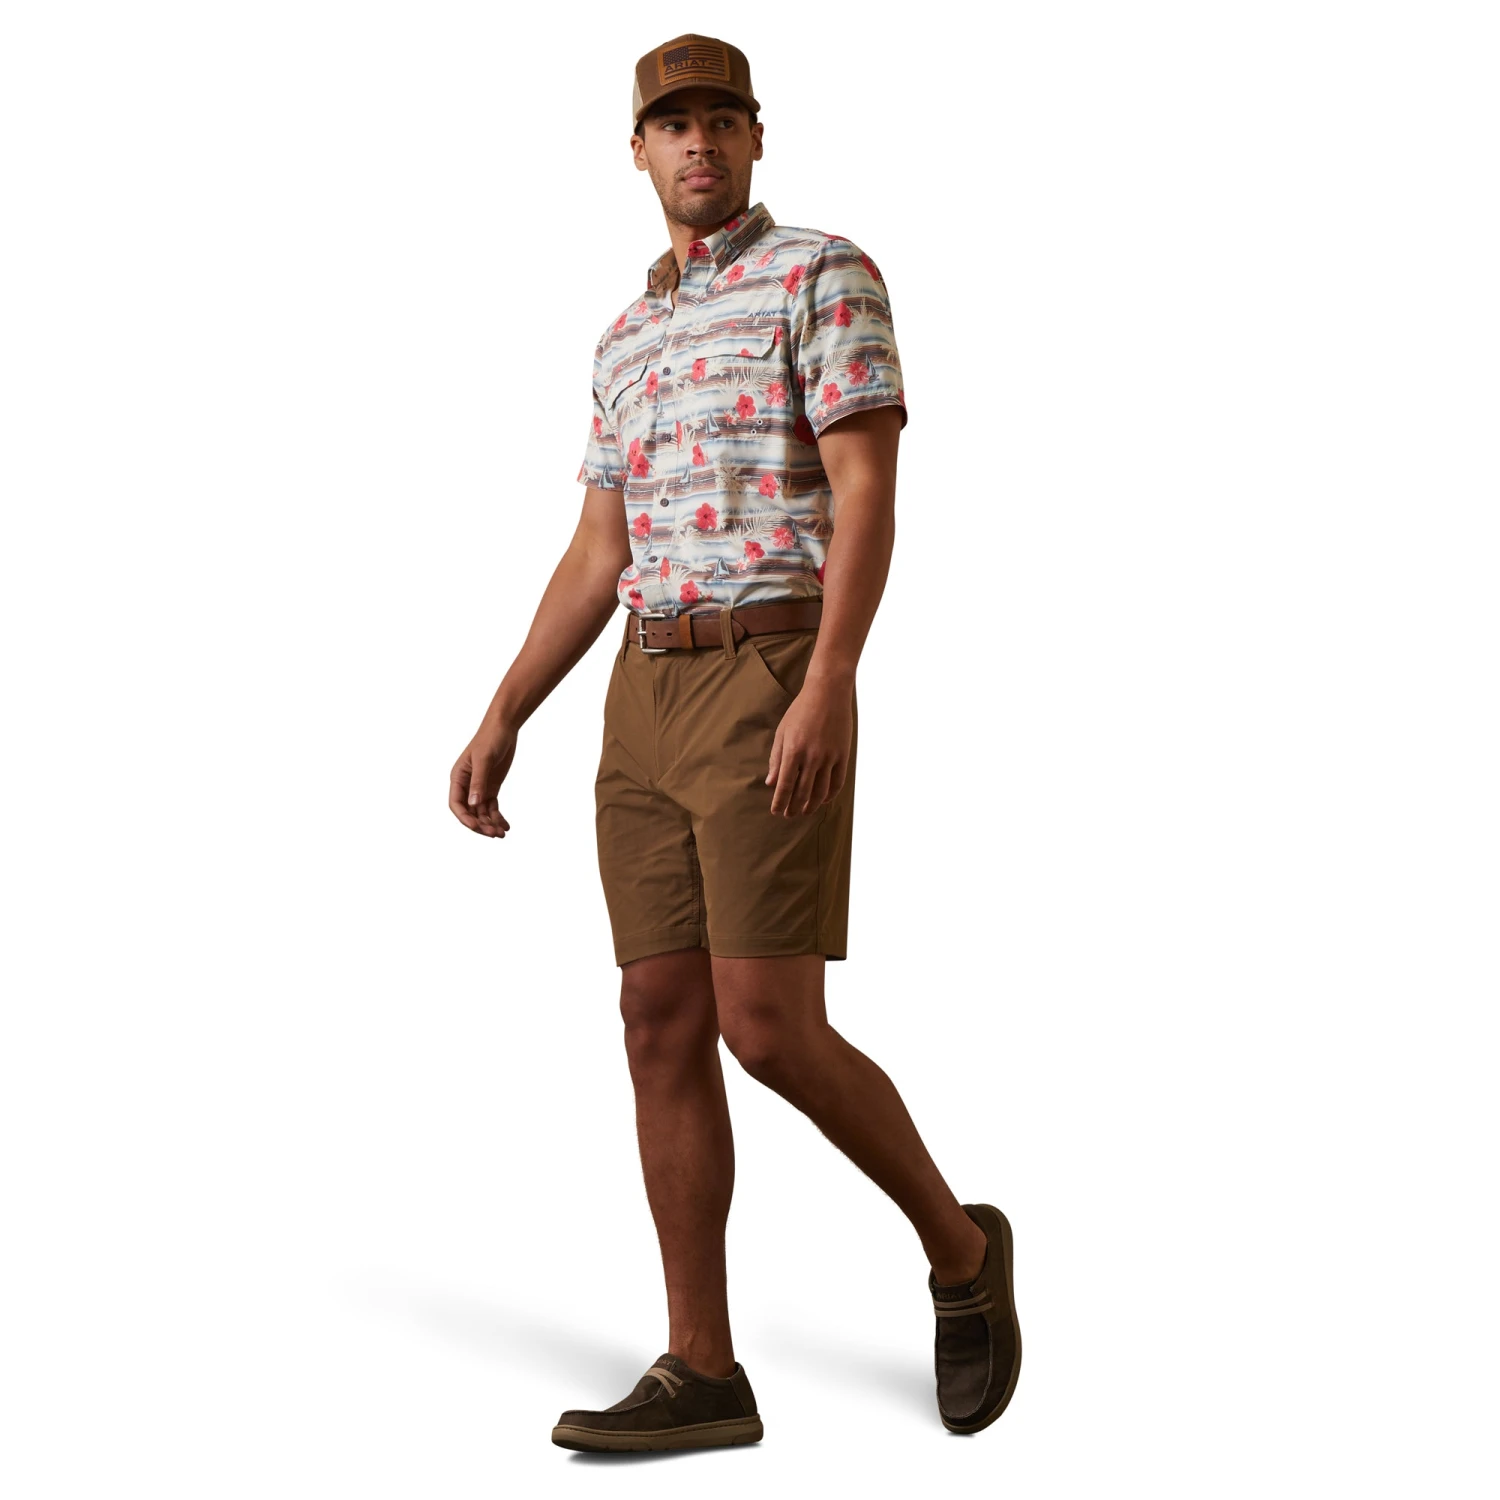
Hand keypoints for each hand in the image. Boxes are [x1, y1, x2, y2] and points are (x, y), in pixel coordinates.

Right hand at [450, 718, 516, 836]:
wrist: (504, 728)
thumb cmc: (490, 738)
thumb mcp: (484, 760)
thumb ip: (479, 782)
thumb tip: (474, 805)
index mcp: (458, 778)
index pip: (456, 804)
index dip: (465, 818)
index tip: (477, 827)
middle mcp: (466, 785)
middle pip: (470, 812)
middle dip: (480, 824)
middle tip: (494, 834)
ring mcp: (479, 787)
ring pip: (481, 812)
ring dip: (490, 823)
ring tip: (502, 833)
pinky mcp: (491, 787)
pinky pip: (492, 807)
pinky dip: (498, 817)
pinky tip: (506, 826)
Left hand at [765, 678, 853, 816]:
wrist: (828, 693)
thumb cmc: (800, 711)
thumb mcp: (782, 732)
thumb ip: (776, 759)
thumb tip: (771, 783)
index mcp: (793, 751)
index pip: (785, 785)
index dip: (780, 802)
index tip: (776, 812)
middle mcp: (812, 757)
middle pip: (802, 792)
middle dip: (794, 807)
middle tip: (789, 815)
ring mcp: (829, 757)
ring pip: (820, 791)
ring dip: (811, 805)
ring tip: (805, 812)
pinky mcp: (843, 755)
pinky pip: (837, 782)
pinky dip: (830, 795)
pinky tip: (823, 800)